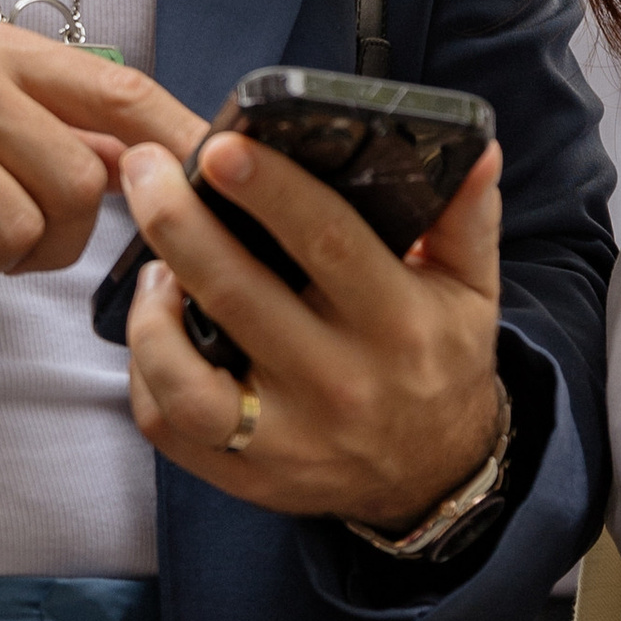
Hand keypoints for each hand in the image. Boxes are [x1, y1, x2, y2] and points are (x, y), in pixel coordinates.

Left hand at [118, 129, 506, 529]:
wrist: (435, 473)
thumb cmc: (439, 361)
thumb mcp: (471, 289)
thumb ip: (466, 216)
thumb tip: (476, 146)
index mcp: (397, 324)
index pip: (327, 242)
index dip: (270, 190)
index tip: (222, 147)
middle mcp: (340, 383)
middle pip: (238, 296)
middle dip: (178, 225)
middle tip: (145, 170)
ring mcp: (289, 438)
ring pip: (187, 382)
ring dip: (150, 315)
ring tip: (151, 266)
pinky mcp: (249, 474)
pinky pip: (169, 425)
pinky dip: (145, 373)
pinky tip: (157, 328)